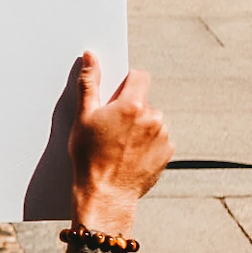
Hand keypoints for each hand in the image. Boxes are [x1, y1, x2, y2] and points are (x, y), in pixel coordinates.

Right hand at [16, 48, 172, 227]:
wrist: (105, 196)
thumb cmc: (90, 158)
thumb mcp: (83, 117)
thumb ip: (90, 83)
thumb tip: (91, 56)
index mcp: (133, 105)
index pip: (139, 76)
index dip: (127, 82)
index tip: (116, 95)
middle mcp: (154, 118)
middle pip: (144, 100)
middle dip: (131, 108)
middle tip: (111, 127)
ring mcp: (163, 137)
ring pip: (152, 120)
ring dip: (141, 126)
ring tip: (120, 144)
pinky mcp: (168, 153)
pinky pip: (159, 139)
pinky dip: (148, 143)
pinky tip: (130, 154)